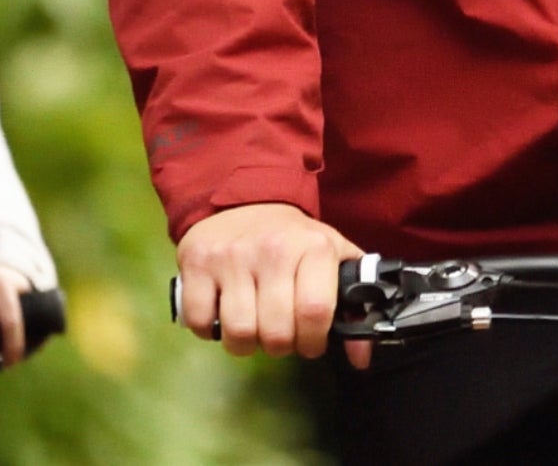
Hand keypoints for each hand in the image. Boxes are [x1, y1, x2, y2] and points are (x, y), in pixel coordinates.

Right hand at [174, 202, 369, 366]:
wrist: (243, 199)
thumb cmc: (292, 238)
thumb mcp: (332, 257)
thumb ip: (352, 305)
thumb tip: (361, 358)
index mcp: (314, 247)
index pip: (315, 312)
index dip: (313, 341)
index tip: (310, 343)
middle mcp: (273, 250)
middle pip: (276, 331)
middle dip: (280, 347)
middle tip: (281, 337)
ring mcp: (232, 257)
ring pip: (238, 332)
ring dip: (245, 343)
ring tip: (253, 329)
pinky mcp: (197, 264)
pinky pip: (200, 321)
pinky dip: (210, 330)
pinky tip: (222, 316)